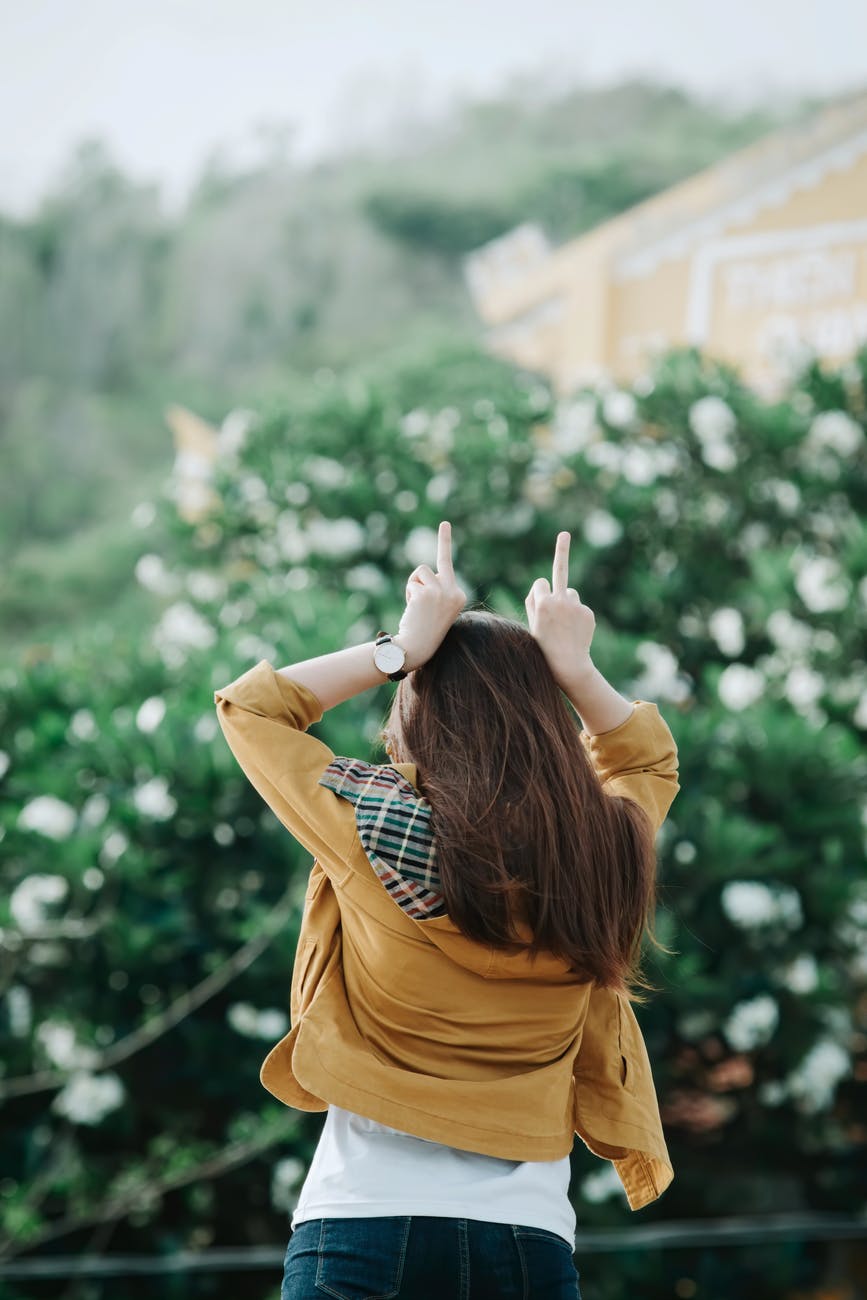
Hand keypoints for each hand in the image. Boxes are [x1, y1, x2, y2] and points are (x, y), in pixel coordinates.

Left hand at [396, 521, 466, 669]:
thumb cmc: (424, 628)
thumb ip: (436, 589)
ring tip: (416, 605)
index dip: (444, 542)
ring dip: (414, 586)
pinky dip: (409, 593)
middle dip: (442, 543)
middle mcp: (455, 592)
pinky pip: (412, 583)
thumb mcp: (436, 606)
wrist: (417, 647)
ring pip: (421, 572)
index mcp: (460, 595)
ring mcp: (442, 593)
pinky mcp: (427, 594)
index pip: (448, 566)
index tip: (444, 523)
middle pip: (434, 566)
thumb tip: (424, 576)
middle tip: (445, 524)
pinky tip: (413, 609)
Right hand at [525, 531, 595, 688]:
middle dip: (561, 550)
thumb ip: (534, 601)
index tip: (541, 592)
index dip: (540, 591)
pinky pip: (580, 607)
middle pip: (560, 571)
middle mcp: (560, 601)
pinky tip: (574, 631)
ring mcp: (576, 606)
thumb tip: (542, 583)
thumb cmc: (544, 646)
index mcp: (542, 603)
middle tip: (564, 534)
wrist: (568, 664)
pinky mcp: (588, 612)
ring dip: (567, 603)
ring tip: (564, 625)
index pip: (540, 582)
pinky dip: (577, 616)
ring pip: (570, 593)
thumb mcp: (531, 624)